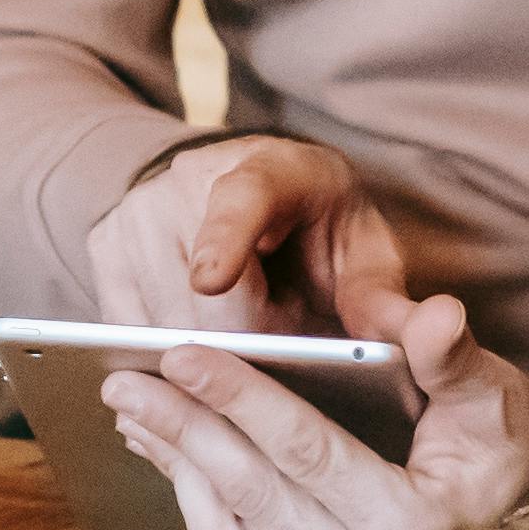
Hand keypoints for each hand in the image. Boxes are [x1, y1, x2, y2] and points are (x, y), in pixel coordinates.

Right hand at [83, 132, 413, 340]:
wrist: (233, 185)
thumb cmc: (314, 227)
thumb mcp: (362, 251)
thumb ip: (386, 299)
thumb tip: (426, 336)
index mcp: (269, 168)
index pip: (241, 199)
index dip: (225, 239)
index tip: (210, 279)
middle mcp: (187, 181)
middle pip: (200, 297)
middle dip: (248, 346)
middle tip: (287, 347)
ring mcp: (136, 213)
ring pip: (159, 322)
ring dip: (206, 357)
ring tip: (249, 343)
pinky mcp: (102, 248)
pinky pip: (126, 328)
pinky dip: (164, 359)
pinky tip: (199, 361)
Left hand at [105, 291, 528, 529]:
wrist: (525, 523)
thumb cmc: (505, 448)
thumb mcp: (495, 398)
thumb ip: (453, 359)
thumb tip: (435, 314)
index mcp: (413, 523)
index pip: (308, 451)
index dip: (241, 397)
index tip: (181, 354)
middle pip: (253, 491)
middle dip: (182, 429)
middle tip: (122, 379)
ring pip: (232, 529)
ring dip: (175, 466)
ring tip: (130, 409)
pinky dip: (193, 501)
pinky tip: (167, 453)